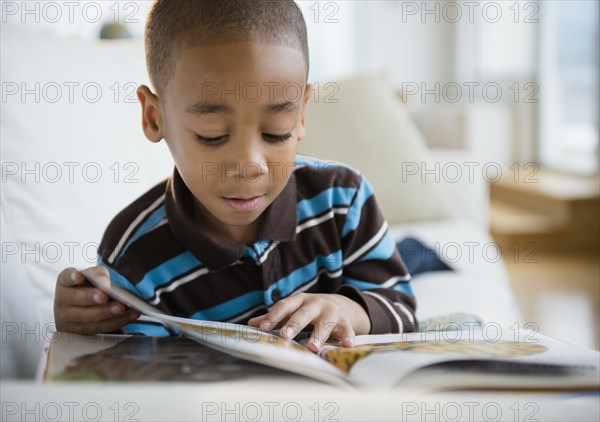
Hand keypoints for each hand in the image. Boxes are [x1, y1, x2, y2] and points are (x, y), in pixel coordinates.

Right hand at [53, 266, 139, 334]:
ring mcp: (70, 319)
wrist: (80, 309)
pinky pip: (101, 327)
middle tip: (105, 296)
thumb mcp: (90, 277)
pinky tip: (130, 314)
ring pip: (90, 317)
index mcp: (65, 283)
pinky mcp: (82, 332)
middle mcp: (63, 301)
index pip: (66, 278)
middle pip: (77, 299)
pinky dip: (118, 321)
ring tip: (122, 307)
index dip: (72, 277)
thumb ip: (97, 274)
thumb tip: (105, 281)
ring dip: (108, 312)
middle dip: (92, 297)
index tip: (79, 276)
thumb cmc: (88, 287)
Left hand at [247, 293, 369, 351]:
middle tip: (286, 335)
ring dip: (319, 334)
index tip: (263, 327)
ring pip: (325, 322)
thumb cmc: (309, 310)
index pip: (285, 306)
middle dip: (295, 324)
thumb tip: (251, 324)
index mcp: (299, 300)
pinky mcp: (345, 322)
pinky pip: (347, 329)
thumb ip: (274, 318)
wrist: (340, 304)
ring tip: (312, 347)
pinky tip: (346, 345)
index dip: (274, 316)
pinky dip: (347, 336)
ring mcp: (332, 312)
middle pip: (304, 313)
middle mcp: (316, 304)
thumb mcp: (293, 310)